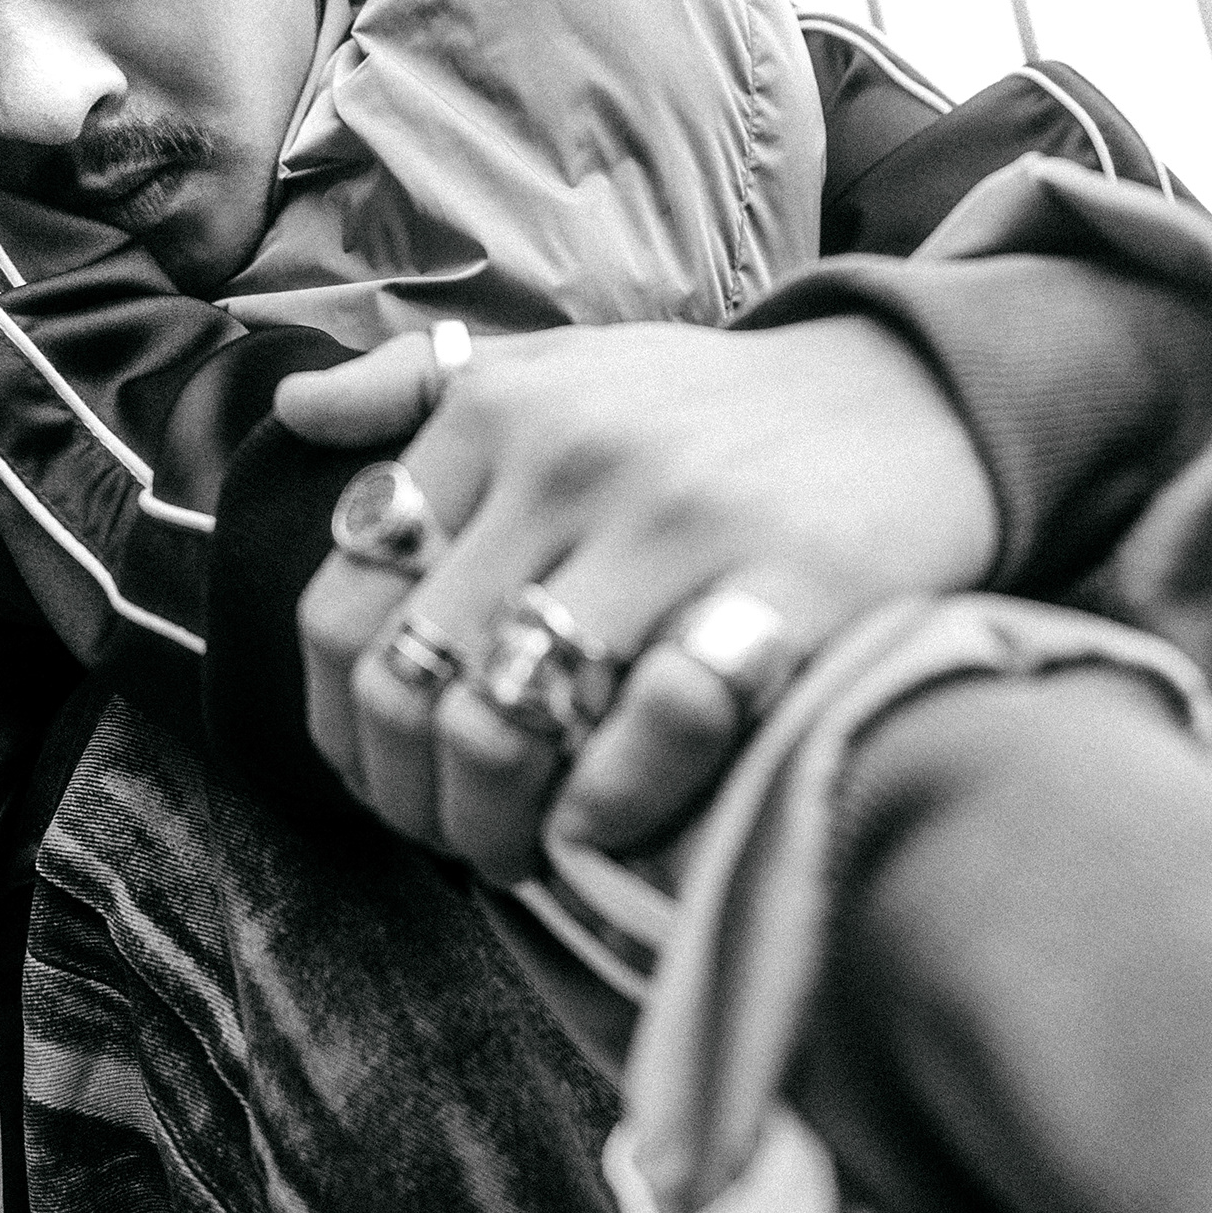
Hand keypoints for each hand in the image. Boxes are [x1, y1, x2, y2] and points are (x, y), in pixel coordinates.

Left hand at [279, 317, 999, 884]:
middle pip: (407, 679)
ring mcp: (675, 524)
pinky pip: (650, 732)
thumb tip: (296, 414)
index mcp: (497, 413)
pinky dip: (606, 807)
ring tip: (523, 848)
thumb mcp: (563, 364)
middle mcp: (570, 459)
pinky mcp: (783, 588)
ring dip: (494, 824)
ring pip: (503, 720)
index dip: (340, 726)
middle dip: (413, 797)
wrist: (916, 397)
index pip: (340, 603)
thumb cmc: (714, 411)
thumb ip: (420, 388)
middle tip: (456, 837)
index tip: (386, 777)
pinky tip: (602, 830)